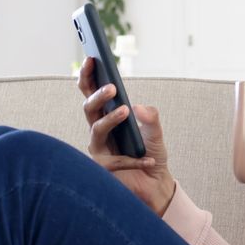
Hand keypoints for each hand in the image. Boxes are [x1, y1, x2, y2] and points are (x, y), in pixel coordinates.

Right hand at [78, 57, 175, 214]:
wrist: (156, 185)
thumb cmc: (151, 155)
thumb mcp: (156, 133)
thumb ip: (151, 117)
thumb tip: (138, 107)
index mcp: (108, 116)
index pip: (92, 92)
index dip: (89, 76)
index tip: (92, 58)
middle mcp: (99, 131)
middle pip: (89, 108)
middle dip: (98, 95)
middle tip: (113, 88)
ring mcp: (99, 149)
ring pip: (96, 130)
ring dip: (110, 120)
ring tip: (127, 111)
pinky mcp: (103, 169)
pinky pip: (114, 161)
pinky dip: (133, 160)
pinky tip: (147, 159)